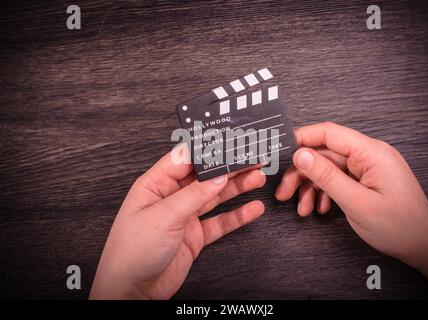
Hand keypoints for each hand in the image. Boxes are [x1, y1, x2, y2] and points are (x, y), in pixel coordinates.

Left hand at [90, 145, 265, 298]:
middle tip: (251, 159)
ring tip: (257, 177)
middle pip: (204, 177)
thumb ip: (194, 195)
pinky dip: (237, 215)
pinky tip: (252, 208)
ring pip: (214, 197)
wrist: (132, 290)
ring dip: (236, 187)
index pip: (185, 159)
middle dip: (228, 167)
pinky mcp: (194, 236)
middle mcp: (171, 198)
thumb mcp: (164, 216)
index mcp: (156, 185)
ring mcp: (184, 217)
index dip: (208, 150)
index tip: (230, 143)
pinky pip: (219, 222)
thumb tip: (218, 175)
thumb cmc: (132, 251)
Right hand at [276, 122, 427, 295]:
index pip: (329, 133)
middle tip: (284, 191)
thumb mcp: (357, 202)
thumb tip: (301, 155)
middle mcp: (367, 155)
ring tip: (300, 208)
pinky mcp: (363, 180)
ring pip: (326, 169)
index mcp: (371, 153)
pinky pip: (335, 180)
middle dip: (301, 173)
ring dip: (309, 187)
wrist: (422, 245)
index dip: (301, 138)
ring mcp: (365, 168)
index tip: (280, 151)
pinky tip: (318, 208)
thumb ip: (327, 177)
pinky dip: (322, 193)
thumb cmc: (399, 226)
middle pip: (323, 154)